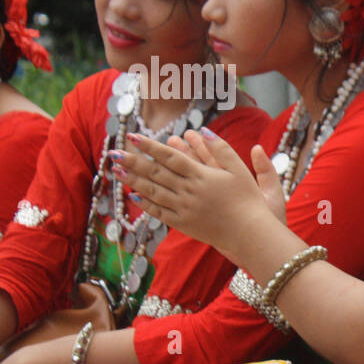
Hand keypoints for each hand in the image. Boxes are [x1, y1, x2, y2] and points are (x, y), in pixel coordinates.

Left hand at [114, 130, 282, 261]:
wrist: (249, 233)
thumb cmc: (248, 201)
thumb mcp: (239, 170)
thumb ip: (222, 149)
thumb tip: (204, 131)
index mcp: (201, 176)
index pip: (170, 157)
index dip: (150, 146)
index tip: (133, 137)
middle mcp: (188, 191)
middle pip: (156, 173)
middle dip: (133, 161)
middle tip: (113, 152)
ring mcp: (184, 208)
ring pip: (153, 192)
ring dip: (133, 181)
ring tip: (116, 171)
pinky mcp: (184, 224)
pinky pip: (160, 212)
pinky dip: (145, 204)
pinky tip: (134, 197)